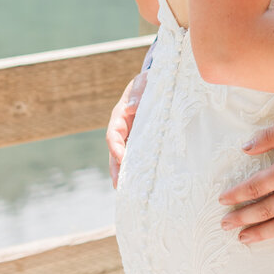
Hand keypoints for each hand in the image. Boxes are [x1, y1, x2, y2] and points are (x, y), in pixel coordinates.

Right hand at [106, 71, 146, 187]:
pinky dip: (139, 168)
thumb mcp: (143, 82)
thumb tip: (130, 108)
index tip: (121, 157)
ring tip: (129, 191)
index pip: (113, 135)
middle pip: (115, 152)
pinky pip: (139, 156)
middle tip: (119, 185)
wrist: (160, 83)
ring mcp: (133, 137)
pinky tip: (145, 181)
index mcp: (120, 116)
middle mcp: (124, 130)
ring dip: (126, 173)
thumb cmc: (149, 82)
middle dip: (116, 169)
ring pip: (126, 158)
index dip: (116, 147)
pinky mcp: (144, 142)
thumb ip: (138, 92)